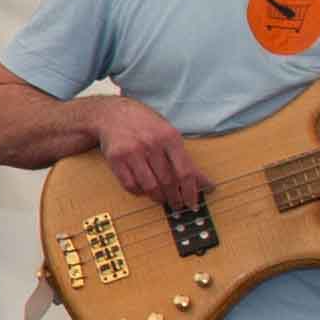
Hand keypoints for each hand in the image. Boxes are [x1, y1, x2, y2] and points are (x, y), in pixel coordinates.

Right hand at [87, 97, 204, 204]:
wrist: (113, 114)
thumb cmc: (145, 126)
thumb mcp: (169, 135)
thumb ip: (186, 160)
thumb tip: (206, 183)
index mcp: (170, 137)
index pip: (185, 171)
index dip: (191, 191)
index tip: (192, 203)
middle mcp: (152, 144)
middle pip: (168, 181)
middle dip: (174, 197)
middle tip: (177, 204)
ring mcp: (132, 152)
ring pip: (149, 186)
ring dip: (158, 197)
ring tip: (161, 198)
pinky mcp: (116, 159)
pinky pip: (130, 185)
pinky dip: (139, 191)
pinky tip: (143, 189)